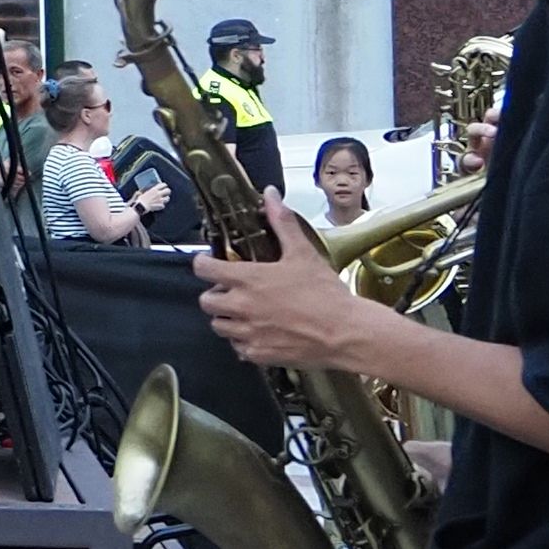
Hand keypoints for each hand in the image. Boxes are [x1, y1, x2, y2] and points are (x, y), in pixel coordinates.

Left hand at [197, 231, 389, 381]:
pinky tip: (260, 332)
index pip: (203, 269)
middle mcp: (241, 306)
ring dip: (227, 318)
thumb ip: (282, 222)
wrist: (346, 333)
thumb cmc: (325, 293)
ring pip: (219, 326)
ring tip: (246, 312)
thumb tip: (270, 195)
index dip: (204, 263)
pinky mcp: (258, 354)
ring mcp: (248, 333)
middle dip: (215, 294)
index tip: (211, 263)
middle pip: (206, 301)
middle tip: (233, 291)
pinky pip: (238, 348)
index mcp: (248, 279)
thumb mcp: (302, 252)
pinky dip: (244, 341)